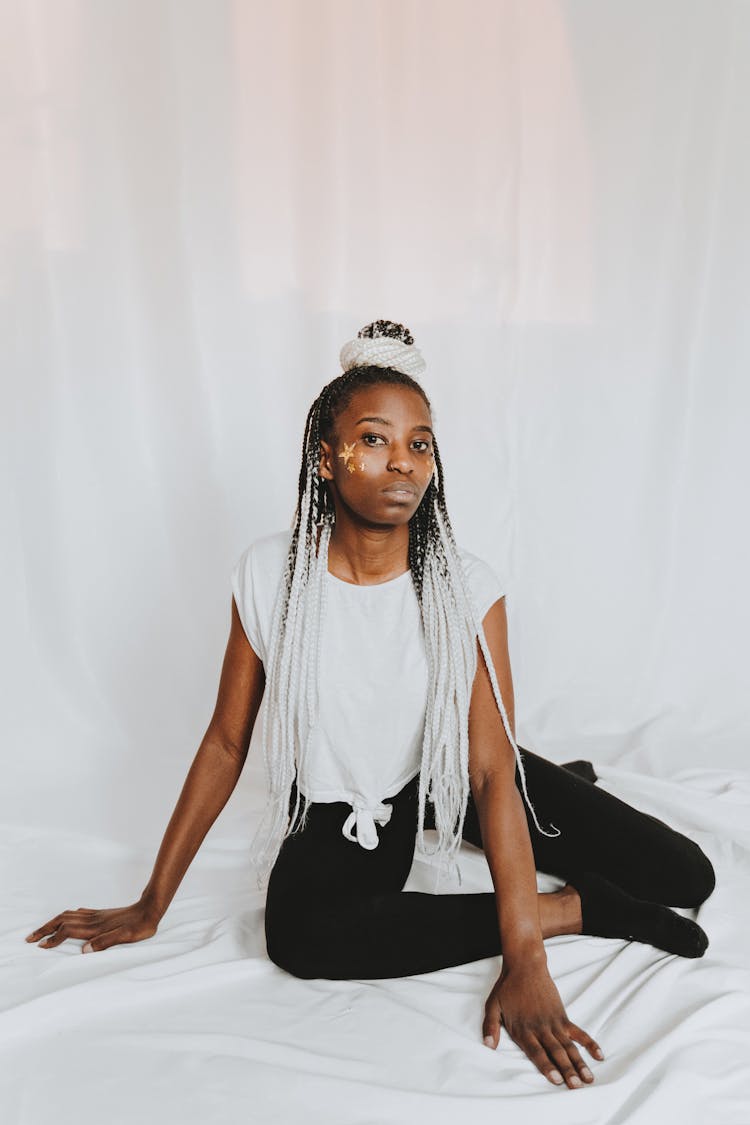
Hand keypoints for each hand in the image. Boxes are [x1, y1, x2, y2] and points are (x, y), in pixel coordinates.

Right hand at [24, 899, 159, 953]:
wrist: (151, 908)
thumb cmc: (141, 925)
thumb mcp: (126, 937)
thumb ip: (106, 942)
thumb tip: (85, 951)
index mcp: (96, 927)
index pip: (67, 931)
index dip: (53, 939)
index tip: (40, 947)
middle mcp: (93, 920)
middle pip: (62, 921)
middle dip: (45, 929)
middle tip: (30, 938)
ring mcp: (97, 915)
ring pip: (68, 915)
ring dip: (52, 922)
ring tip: (42, 930)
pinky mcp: (102, 914)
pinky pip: (79, 913)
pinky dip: (67, 917)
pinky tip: (69, 918)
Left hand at [482, 960, 603, 1088]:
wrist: (525, 965)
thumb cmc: (507, 987)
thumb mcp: (492, 1006)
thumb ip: (491, 1026)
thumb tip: (487, 1045)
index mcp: (522, 1029)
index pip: (537, 1052)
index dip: (547, 1066)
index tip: (557, 1080)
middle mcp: (540, 1029)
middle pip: (556, 1053)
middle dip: (567, 1071)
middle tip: (577, 1087)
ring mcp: (553, 1023)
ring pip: (569, 1047)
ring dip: (579, 1063)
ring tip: (589, 1079)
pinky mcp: (562, 1016)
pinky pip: (579, 1032)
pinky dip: (589, 1043)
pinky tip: (599, 1055)